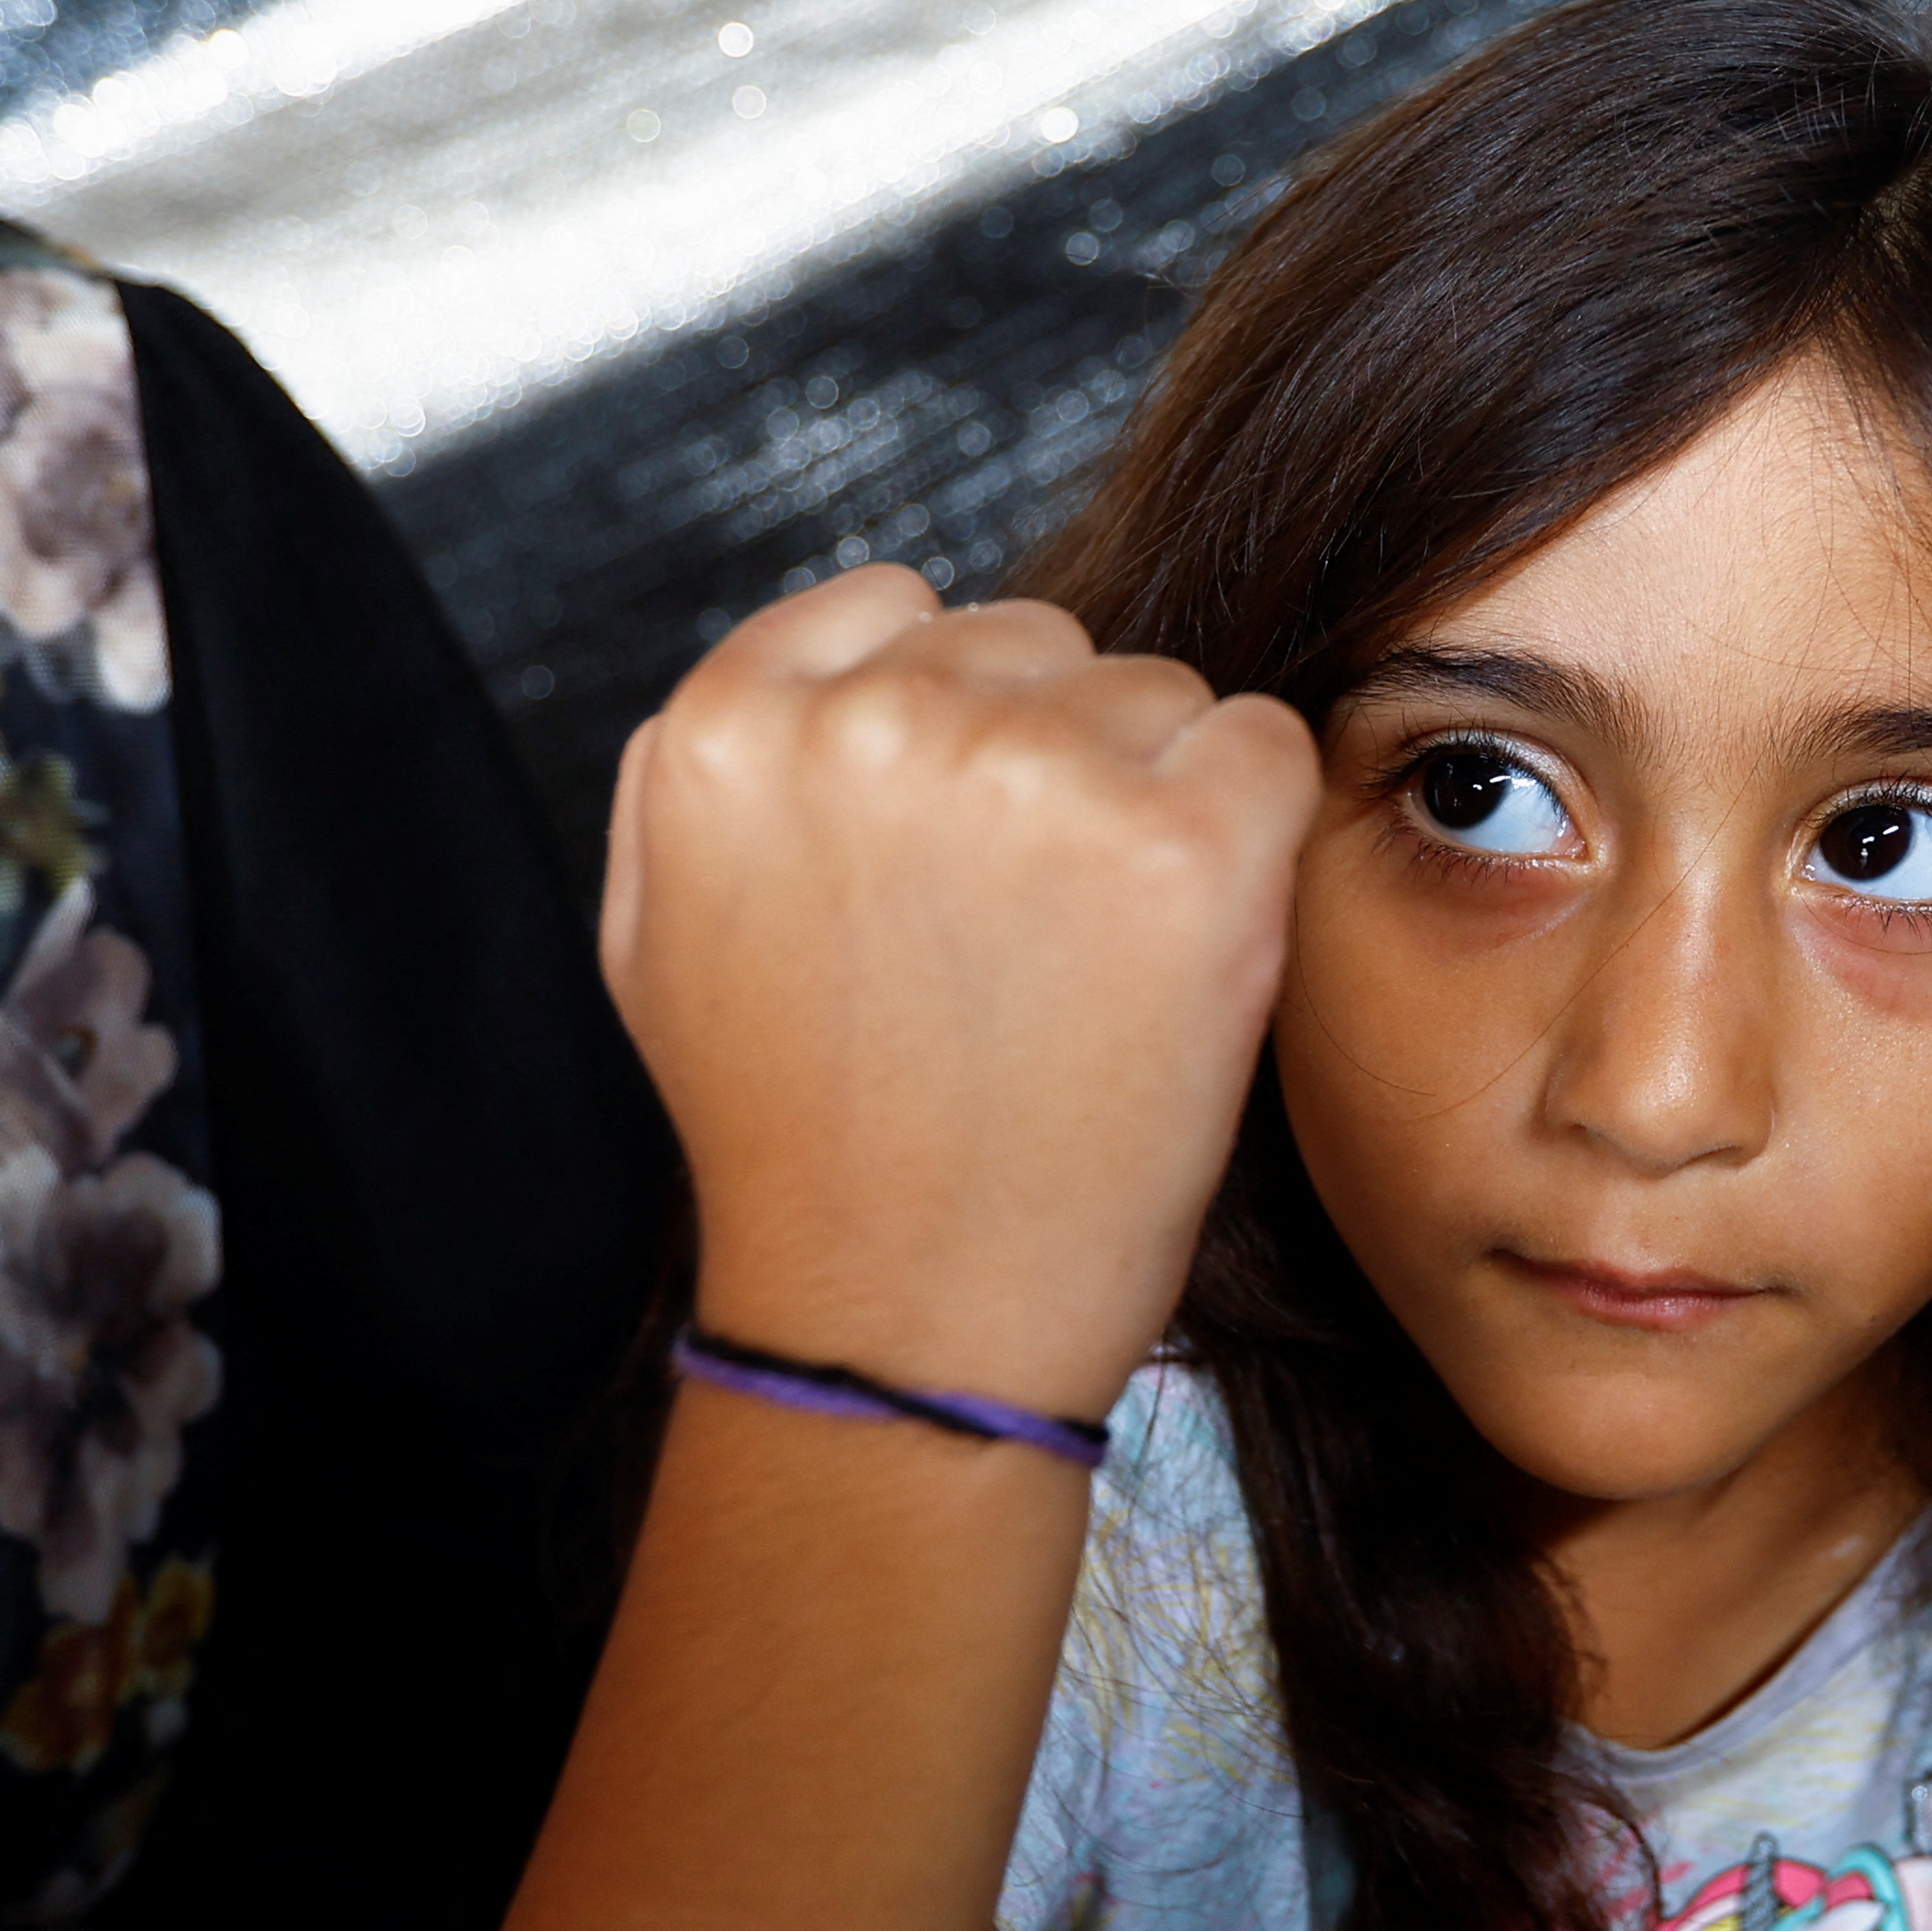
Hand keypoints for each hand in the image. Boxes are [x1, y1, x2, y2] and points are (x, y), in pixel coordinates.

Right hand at [600, 567, 1317, 1417]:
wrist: (905, 1323)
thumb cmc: (803, 1147)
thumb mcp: (664, 931)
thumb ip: (726, 763)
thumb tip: (835, 660)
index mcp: (732, 728)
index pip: (896, 607)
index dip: (949, 721)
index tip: (956, 839)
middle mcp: (878, 721)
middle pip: (1037, 643)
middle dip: (1049, 758)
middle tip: (1024, 928)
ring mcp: (1035, 774)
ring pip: (1154, 692)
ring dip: (1150, 797)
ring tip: (1087, 960)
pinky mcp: (1183, 843)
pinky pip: (1267, 745)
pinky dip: (1252, 832)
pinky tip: (1182, 946)